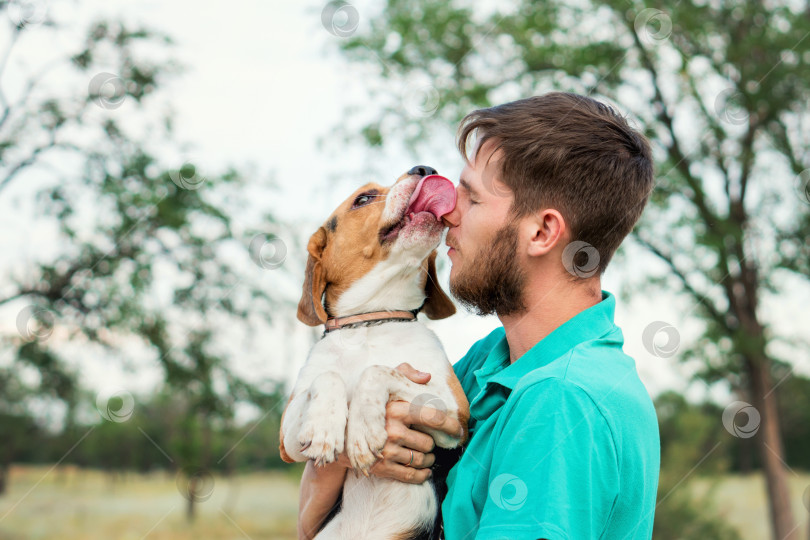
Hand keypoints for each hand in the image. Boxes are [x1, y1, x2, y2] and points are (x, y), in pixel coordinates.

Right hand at [370, 362, 462, 483]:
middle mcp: (392, 430)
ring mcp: (386, 451)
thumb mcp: (383, 382)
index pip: (434, 418)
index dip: (451, 426)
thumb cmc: (370, 404)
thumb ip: (405, 372)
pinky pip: (412, 475)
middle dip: (431, 444)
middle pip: (429, 442)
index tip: (458, 431)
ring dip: (428, 459)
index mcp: (396, 409)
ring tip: (424, 454)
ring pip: (422, 459)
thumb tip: (427, 377)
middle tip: (428, 441)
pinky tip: (424, 471)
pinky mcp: (382, 468)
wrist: (344, 432)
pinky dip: (422, 475)